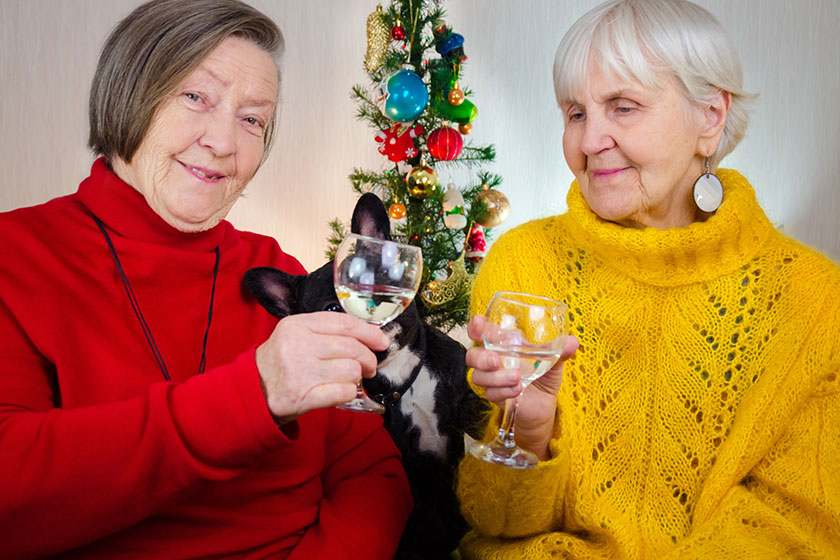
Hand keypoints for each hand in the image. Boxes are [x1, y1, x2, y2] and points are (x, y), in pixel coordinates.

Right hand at [255, 312, 388, 423]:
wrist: (252, 390)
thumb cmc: (280, 361)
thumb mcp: (294, 334)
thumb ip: (325, 329)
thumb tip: (368, 335)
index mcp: (297, 325)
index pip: (345, 323)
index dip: (369, 332)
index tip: (381, 341)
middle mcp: (298, 346)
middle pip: (352, 348)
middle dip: (368, 358)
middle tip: (369, 366)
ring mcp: (300, 372)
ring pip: (351, 370)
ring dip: (357, 377)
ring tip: (349, 379)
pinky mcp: (303, 396)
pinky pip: (343, 392)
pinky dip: (349, 392)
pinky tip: (342, 391)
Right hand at [466, 314, 578, 459]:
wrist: (545, 406)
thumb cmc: (544, 376)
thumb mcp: (554, 361)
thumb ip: (559, 350)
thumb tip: (572, 341)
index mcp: (504, 345)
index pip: (483, 333)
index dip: (476, 327)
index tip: (479, 325)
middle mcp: (494, 360)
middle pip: (472, 355)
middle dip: (481, 357)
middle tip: (495, 361)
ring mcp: (492, 379)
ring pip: (478, 376)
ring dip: (496, 377)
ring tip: (517, 378)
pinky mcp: (496, 396)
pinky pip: (491, 393)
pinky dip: (504, 391)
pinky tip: (518, 390)